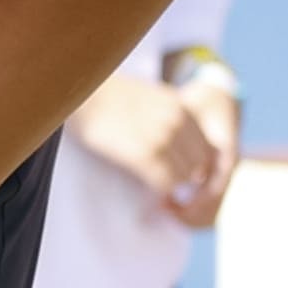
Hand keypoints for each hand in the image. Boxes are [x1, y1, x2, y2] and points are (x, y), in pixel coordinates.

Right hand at [69, 74, 238, 228]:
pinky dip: (157, 193)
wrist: (82, 93)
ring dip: (168, 187)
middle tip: (162, 187)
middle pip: (197, 164)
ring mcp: (163, 137)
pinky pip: (164, 183)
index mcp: (181, 108)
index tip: (176, 176)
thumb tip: (179, 148)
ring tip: (151, 190)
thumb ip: (170, 119)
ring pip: (182, 176)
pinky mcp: (144, 153)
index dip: (192, 167)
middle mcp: (178, 121)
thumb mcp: (150, 100)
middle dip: (182, 179)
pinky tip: (144, 195)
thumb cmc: (106, 98)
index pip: (205, 148)